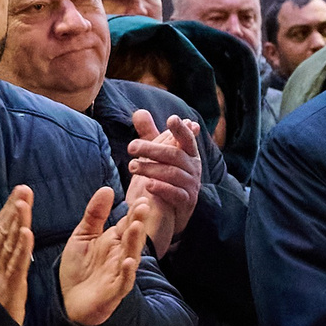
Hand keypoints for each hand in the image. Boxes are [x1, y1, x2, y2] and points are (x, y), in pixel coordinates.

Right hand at [0, 187, 33, 323]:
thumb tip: (5, 241)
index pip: (0, 229)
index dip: (9, 209)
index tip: (20, 191)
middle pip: (4, 230)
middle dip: (14, 208)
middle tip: (24, 188)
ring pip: (9, 243)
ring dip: (17, 221)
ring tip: (23, 203)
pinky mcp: (7, 287)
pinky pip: (15, 265)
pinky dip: (21, 248)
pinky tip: (26, 233)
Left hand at [58, 185, 154, 325]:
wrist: (67, 301)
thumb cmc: (78, 268)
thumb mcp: (83, 236)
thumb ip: (95, 214)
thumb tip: (107, 189)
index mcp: (114, 241)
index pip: (127, 223)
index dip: (134, 212)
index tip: (141, 197)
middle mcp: (120, 256)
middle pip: (131, 237)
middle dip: (138, 222)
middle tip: (143, 206)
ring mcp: (118, 274)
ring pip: (130, 256)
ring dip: (135, 242)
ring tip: (137, 227)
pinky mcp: (113, 292)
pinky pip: (124, 282)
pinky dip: (127, 273)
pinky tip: (128, 262)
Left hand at [124, 110, 202, 253]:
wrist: (169, 214)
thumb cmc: (164, 180)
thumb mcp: (157, 157)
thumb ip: (151, 135)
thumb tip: (139, 112)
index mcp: (189, 154)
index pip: (187, 138)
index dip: (181, 129)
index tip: (172, 119)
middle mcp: (194, 168)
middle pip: (174, 155)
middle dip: (152, 149)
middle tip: (131, 147)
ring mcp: (192, 185)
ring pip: (173, 173)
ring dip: (151, 169)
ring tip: (131, 167)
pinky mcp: (187, 202)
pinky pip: (176, 194)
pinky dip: (162, 188)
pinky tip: (147, 185)